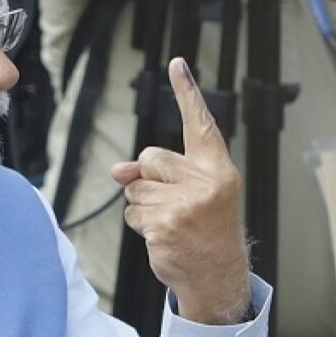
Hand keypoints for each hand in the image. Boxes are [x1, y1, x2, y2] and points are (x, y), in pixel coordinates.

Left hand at [111, 57, 250, 324]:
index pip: (199, 124)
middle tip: (174, 203)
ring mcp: (185, 204)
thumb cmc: (204, 228)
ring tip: (171, 221)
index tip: (176, 63)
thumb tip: (117, 171)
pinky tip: (163, 236)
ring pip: (135, 188)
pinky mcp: (165, 224)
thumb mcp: (192, 194)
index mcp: (218, 168)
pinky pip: (132, 212)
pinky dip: (140, 224)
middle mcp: (205, 182)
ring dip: (143, 205)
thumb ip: (157, 174)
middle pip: (150, 158)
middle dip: (149, 179)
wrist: (216, 273)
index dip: (187, 93)